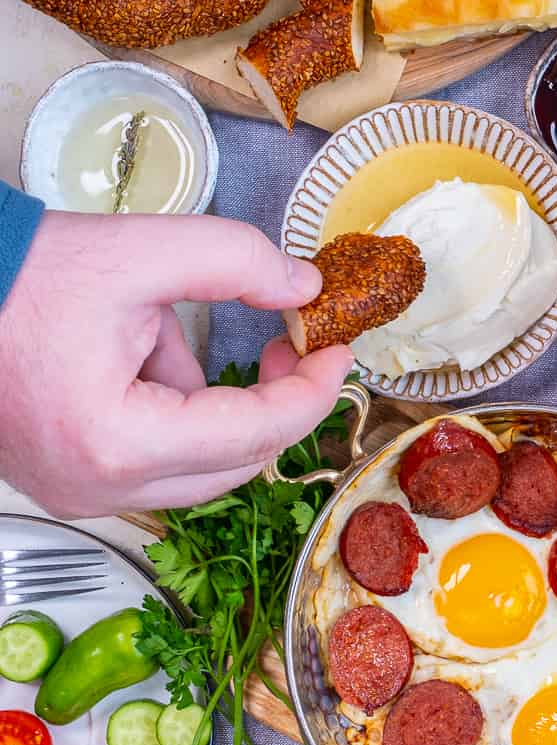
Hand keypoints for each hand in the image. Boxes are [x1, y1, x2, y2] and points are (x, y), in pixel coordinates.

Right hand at [0, 211, 350, 516]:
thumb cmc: (12, 277)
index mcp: (120, 443)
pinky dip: (167, 410)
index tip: (337, 349)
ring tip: (158, 327)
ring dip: (209, 402)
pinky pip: (152, 459)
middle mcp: (102, 488)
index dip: (311, 390)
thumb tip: (304, 288)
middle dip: (270, 401)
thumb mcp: (138, 251)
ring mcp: (81, 493)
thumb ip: (234, 262)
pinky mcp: (69, 482)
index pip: (256, 432)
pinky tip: (133, 353)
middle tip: (288, 342)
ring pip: (196, 466)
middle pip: (234, 464)